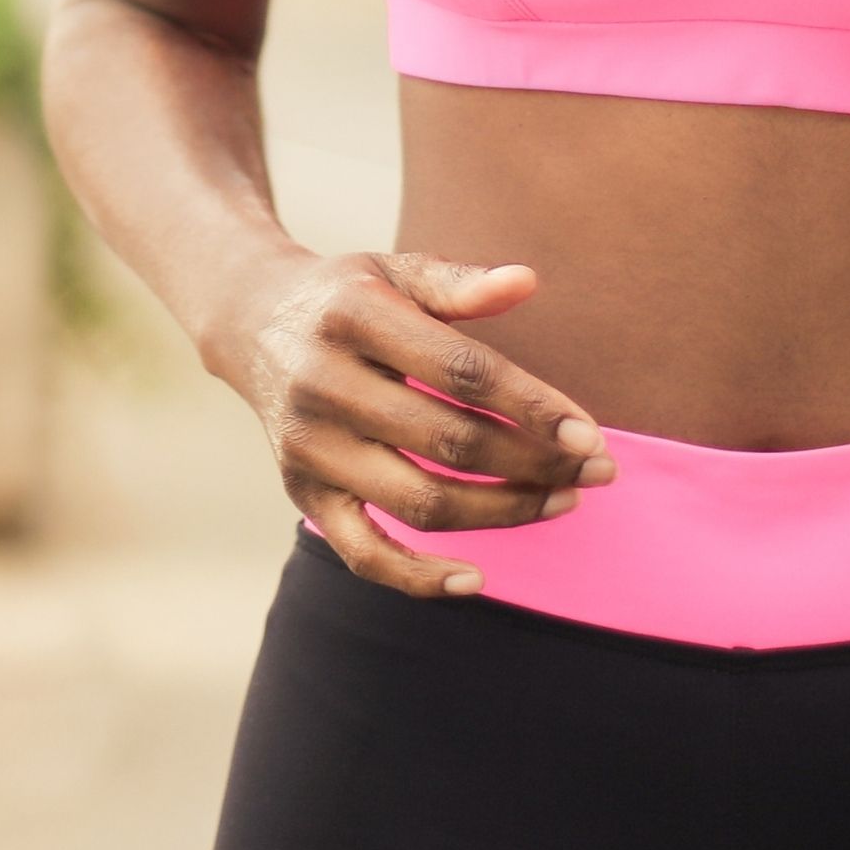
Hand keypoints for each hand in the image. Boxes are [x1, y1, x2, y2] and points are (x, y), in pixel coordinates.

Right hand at [209, 246, 611, 597]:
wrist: (251, 321)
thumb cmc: (348, 296)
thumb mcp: (394, 270)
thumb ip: (458, 283)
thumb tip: (527, 281)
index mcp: (353, 316)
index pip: (462, 372)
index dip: (533, 407)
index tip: (592, 435)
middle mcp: (323, 383)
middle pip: (450, 442)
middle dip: (535, 463)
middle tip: (598, 471)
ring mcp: (309, 445)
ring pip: (420, 501)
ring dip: (503, 511)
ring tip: (563, 501)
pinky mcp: (301, 492)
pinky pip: (363, 553)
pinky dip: (419, 577)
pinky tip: (478, 578)